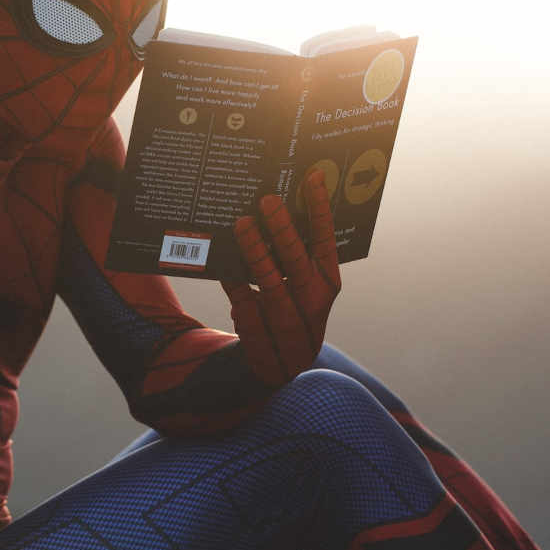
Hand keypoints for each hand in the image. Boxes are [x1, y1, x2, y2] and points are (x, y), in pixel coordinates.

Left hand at [221, 168, 340, 384]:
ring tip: (242, 225)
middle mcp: (317, 312)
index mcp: (326, 288)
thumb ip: (286, 256)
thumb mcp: (290, 287)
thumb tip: (265, 208)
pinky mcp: (268, 352)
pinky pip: (249, 313)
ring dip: (258, 257)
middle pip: (301, 269)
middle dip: (285, 234)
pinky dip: (236, 288)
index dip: (322, 213)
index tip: (313, 177)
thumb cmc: (279, 312)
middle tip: (267, 201)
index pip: (326, 246)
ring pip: (275, 292)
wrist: (270, 372)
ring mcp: (295, 336)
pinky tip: (223, 266)